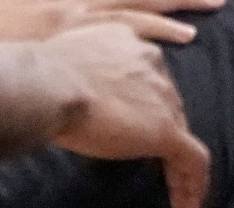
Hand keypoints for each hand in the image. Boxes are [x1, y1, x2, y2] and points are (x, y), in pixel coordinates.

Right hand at [36, 23, 211, 207]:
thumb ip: (78, 73)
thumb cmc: (40, 75)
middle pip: (167, 101)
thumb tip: (67, 93)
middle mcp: (151, 63)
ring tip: (179, 187)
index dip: (144, 100)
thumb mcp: (64, 61)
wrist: (48, 84)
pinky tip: (188, 204)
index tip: (136, 119)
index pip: (145, 75)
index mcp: (125, 42)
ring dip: (178, 159)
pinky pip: (193, 160)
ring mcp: (162, 97)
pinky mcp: (166, 130)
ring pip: (182, 130)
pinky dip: (193, 182)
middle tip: (157, 156)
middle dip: (164, 127)